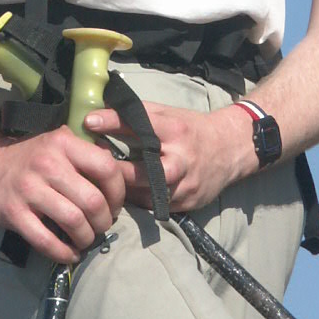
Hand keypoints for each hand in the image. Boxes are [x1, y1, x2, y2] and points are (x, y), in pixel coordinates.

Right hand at [0, 126, 127, 263]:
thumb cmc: (24, 156)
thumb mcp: (54, 143)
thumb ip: (82, 153)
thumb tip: (117, 174)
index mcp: (63, 142)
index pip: (106, 167)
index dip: (118, 191)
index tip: (114, 204)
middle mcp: (48, 163)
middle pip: (93, 201)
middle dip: (104, 221)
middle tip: (101, 226)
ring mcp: (29, 189)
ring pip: (74, 223)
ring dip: (86, 239)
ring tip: (85, 240)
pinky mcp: (14, 213)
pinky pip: (47, 241)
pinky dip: (64, 253)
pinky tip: (69, 253)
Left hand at [83, 101, 248, 213]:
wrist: (229, 149)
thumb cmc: (191, 128)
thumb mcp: (169, 114)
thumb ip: (139, 116)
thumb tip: (102, 112)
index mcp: (174, 130)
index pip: (139, 125)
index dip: (112, 122)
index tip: (88, 122)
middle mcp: (180, 159)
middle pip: (141, 170)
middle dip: (115, 169)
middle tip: (91, 163)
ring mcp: (184, 185)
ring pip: (145, 193)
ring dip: (122, 188)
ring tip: (101, 182)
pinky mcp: (186, 203)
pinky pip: (154, 206)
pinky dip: (137, 200)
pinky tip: (121, 195)